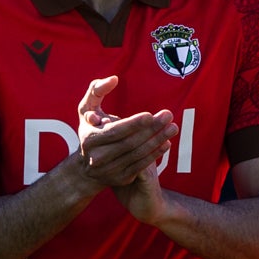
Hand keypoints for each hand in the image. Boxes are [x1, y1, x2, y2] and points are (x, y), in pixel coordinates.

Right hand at [64, 76, 175, 195]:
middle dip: (151, 129)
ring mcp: (109, 171)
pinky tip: (166, 143)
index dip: (133, 124)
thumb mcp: (86, 109)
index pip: (115, 131)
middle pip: (129, 143)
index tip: (150, 114)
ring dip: (157, 141)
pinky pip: (141, 166)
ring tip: (172, 128)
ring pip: (137, 155)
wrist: (86, 169)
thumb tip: (114, 79)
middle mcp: (97, 158)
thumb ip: (96, 90)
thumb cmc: (90, 130)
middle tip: (168, 116)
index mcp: (89, 139)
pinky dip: (155, 154)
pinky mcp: (120, 179)